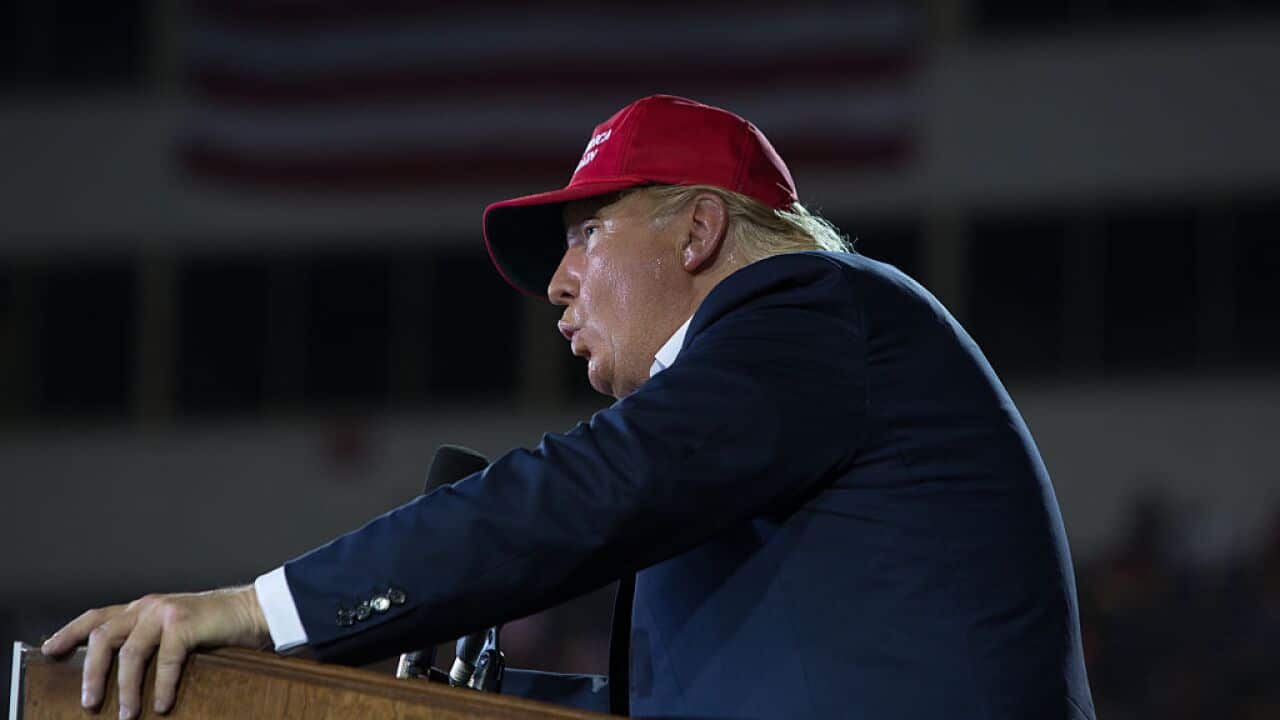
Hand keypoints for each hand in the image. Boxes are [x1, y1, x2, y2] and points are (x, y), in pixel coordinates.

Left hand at [41, 586, 270, 718]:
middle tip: (89, 703)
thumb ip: (149, 641)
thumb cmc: (216, 626)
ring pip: (130, 652)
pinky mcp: (184, 623)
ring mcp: (165, 612)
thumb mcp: (173, 630)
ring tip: (127, 714)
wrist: (254, 610)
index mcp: (141, 608)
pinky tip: (163, 704)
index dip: (69, 633)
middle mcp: (148, 606)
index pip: (96, 617)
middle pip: (103, 636)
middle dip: (91, 672)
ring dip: (125, 688)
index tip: (49, 651)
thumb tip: (121, 677)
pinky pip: (165, 660)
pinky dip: (162, 686)